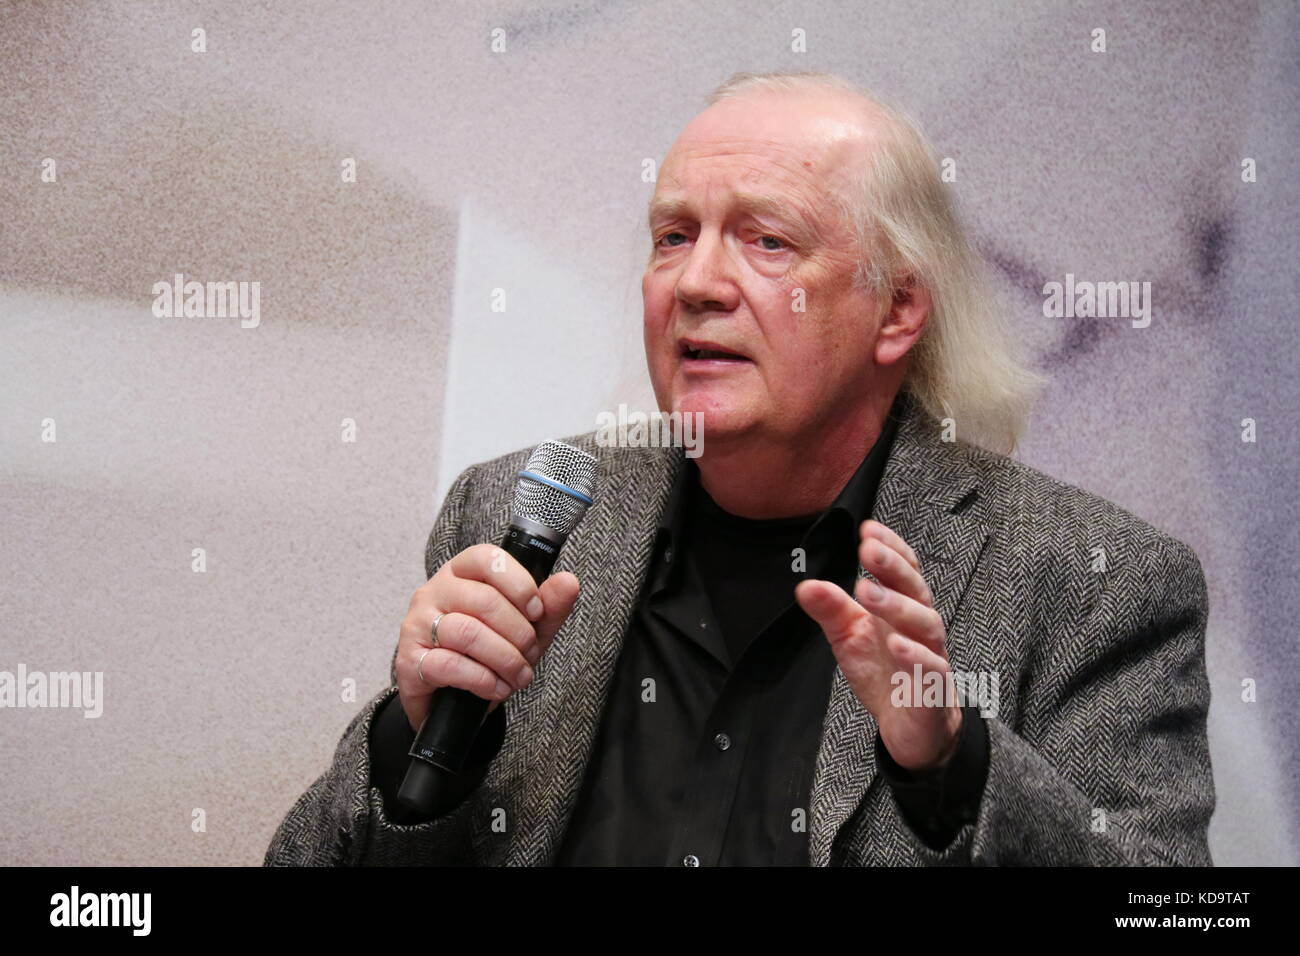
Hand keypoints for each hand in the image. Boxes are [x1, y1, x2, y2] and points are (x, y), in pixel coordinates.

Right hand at [395, 543, 579, 732]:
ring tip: (518, 675)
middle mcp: (434, 591)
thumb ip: (548, 607)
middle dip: (518, 632)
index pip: (487, 558)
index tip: (536, 610)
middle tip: (530, 653)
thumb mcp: (526, 630)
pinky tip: (496, 687)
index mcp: (462, 573)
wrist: (449, 699)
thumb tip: (569, 582)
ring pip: (468, 632)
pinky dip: (483, 679)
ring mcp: (417, 624)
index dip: (518, 583)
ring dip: (504, 659)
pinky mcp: (409, 659)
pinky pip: (450, 664)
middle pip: (483, 600)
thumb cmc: (486, 654)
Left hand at [795, 520, 961, 770]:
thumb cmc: (886, 672)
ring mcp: (931, 656)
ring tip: (868, 591)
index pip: (903, 571)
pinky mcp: (934, 689)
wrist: (914, 726)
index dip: (890, 548)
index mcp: (902, 609)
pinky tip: (896, 644)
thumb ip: (832, 609)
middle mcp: (920, 627)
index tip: (868, 529)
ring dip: (897, 606)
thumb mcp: (849, 637)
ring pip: (925, 624)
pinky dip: (915, 655)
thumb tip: (805, 585)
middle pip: (915, 590)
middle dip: (893, 567)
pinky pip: (931, 668)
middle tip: (868, 549)